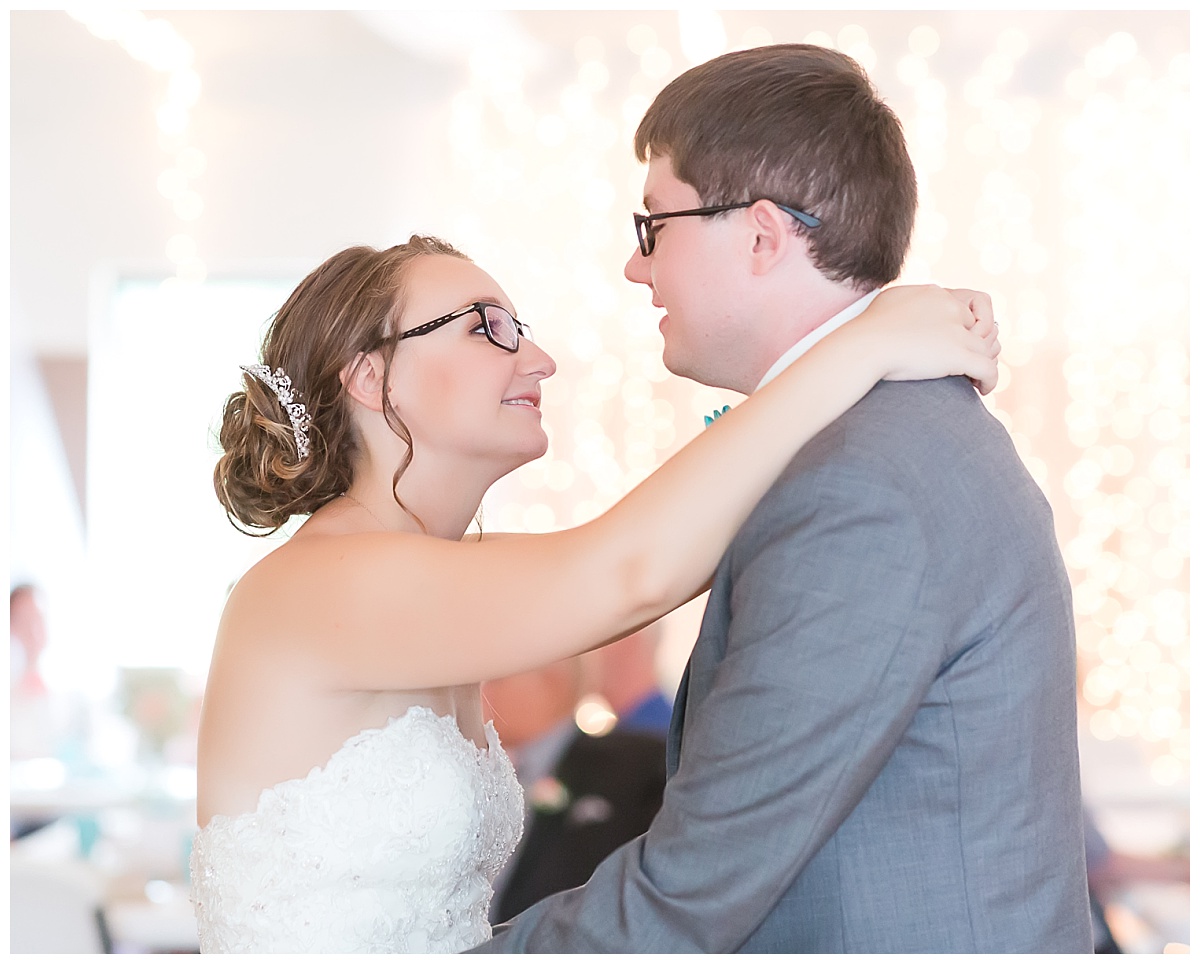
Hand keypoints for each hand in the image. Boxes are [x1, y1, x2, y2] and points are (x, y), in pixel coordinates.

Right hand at [858, 284, 1000, 394]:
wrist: (864, 346)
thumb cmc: (866, 331)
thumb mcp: (887, 303)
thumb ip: (903, 303)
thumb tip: (904, 308)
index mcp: (934, 294)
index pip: (962, 310)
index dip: (962, 330)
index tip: (957, 344)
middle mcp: (950, 308)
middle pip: (980, 327)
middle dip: (978, 345)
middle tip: (971, 363)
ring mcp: (956, 332)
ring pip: (987, 350)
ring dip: (985, 364)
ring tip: (976, 379)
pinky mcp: (959, 355)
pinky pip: (988, 369)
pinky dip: (990, 381)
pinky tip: (982, 389)